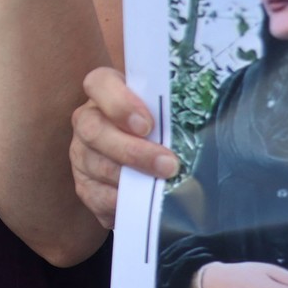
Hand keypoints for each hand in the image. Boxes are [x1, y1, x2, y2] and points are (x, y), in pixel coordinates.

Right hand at [70, 67, 179, 230]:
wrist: (146, 157)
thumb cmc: (160, 127)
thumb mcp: (163, 111)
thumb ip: (171, 110)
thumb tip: (205, 123)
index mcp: (105, 92)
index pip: (99, 84)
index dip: (119, 104)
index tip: (147, 124)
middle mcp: (87, 120)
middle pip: (94, 130)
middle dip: (132, 150)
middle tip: (168, 164)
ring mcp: (82, 154)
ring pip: (96, 166)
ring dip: (131, 178)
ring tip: (162, 186)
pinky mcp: (85, 186)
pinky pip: (97, 196)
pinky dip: (122, 201)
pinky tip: (144, 203)